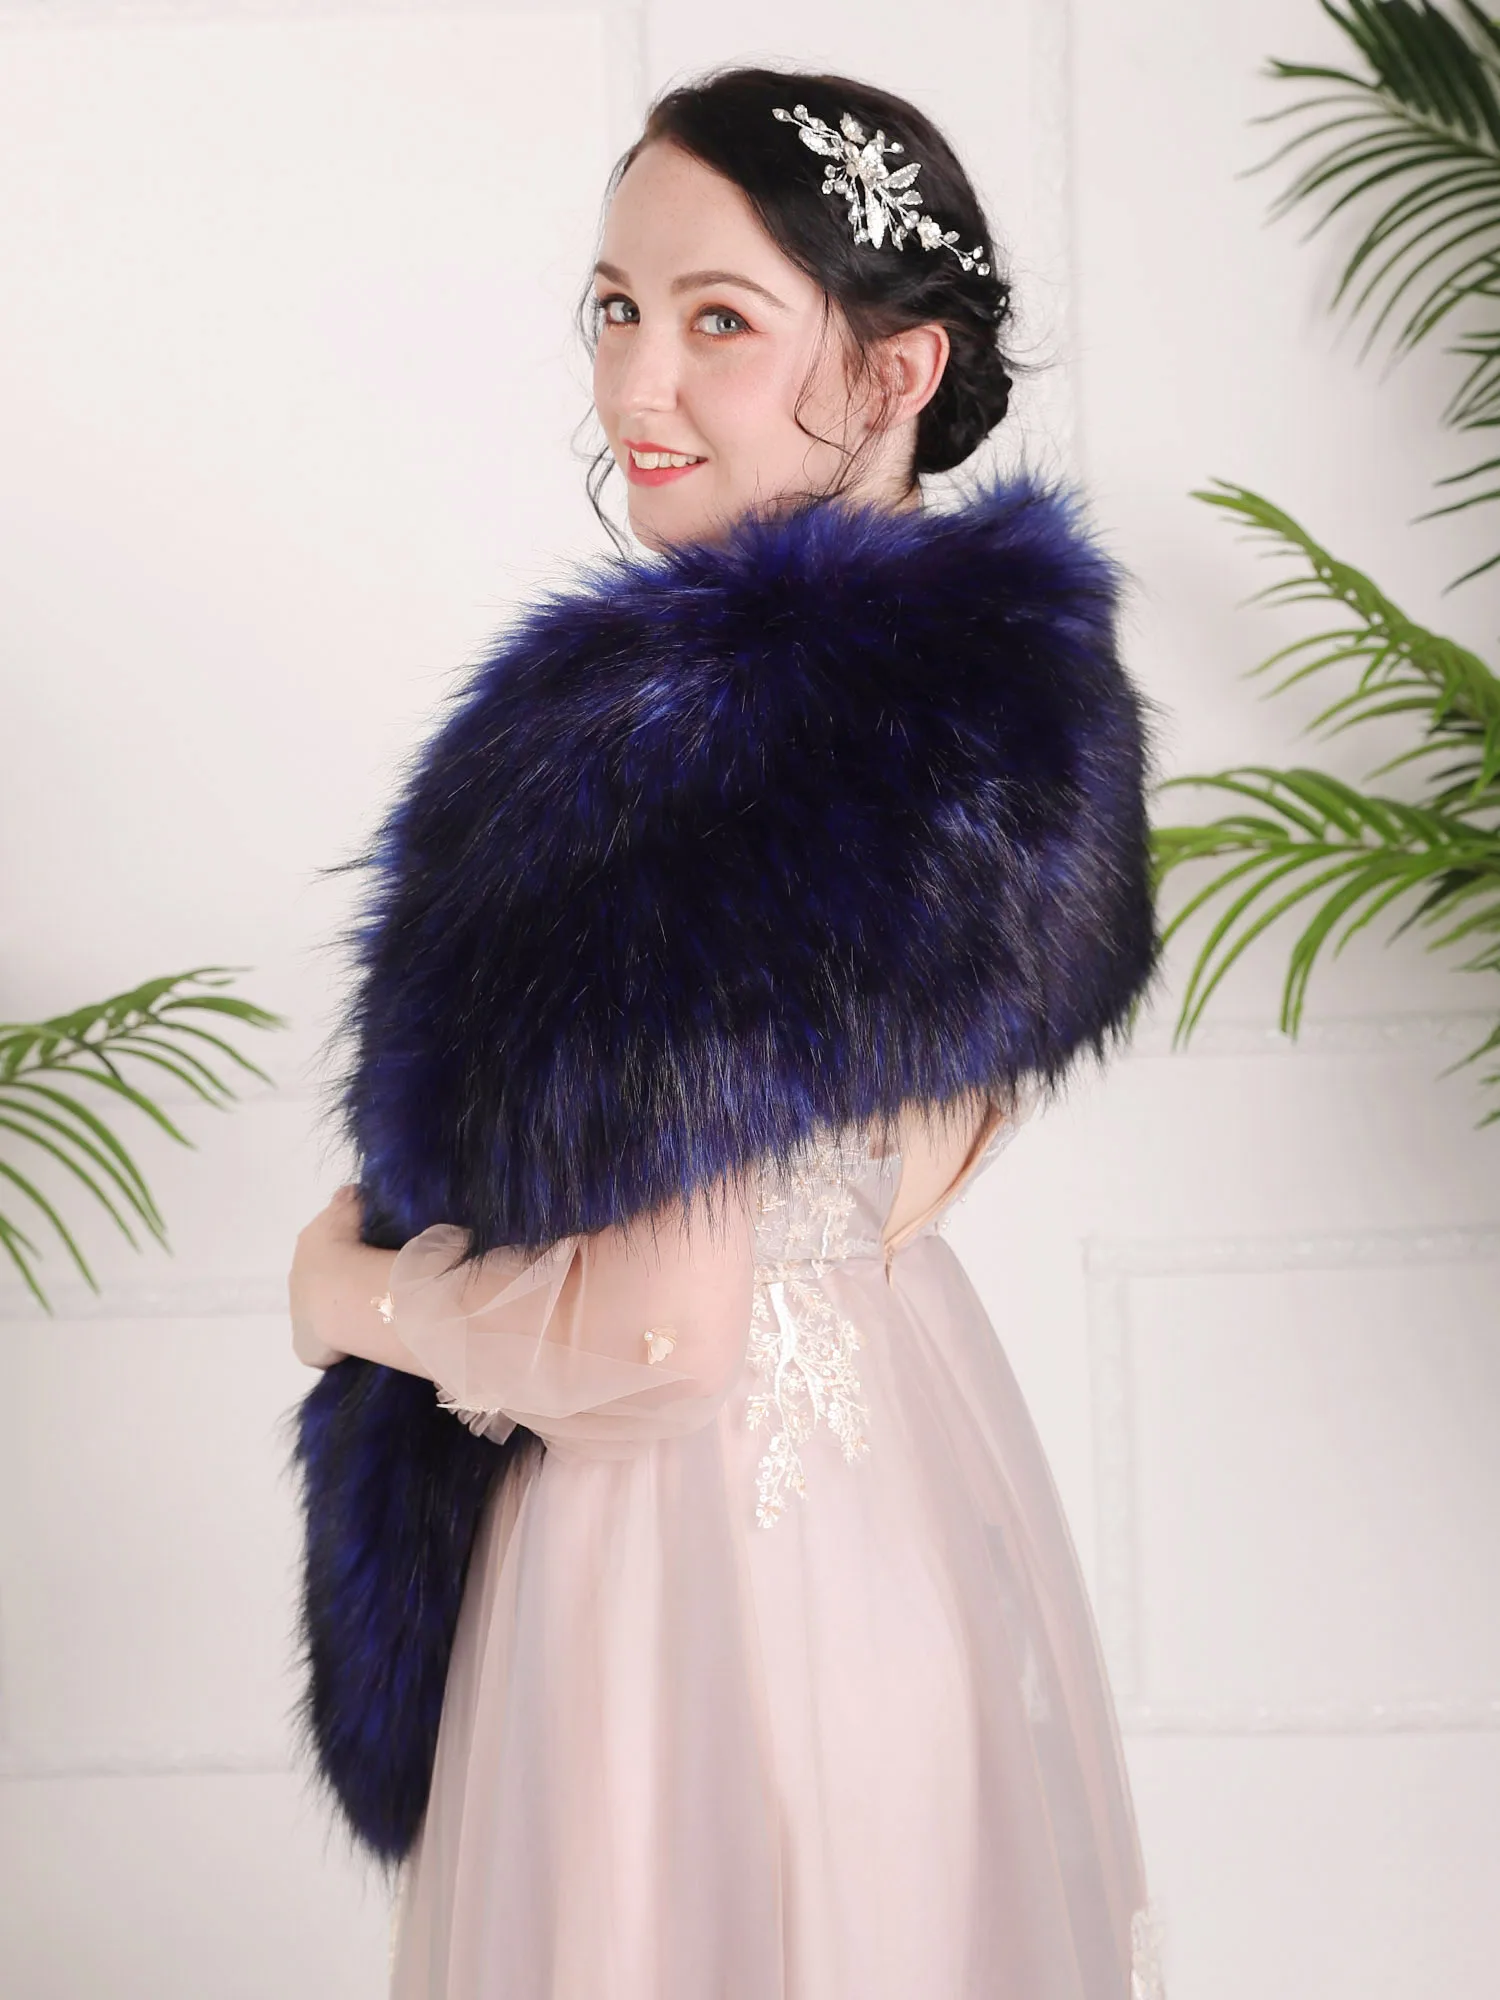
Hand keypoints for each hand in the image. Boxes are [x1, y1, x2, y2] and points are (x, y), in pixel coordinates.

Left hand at [288, 1183, 365, 1369]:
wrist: (338, 1289)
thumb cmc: (349, 1243)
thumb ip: (349, 1200)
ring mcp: (299, 1313)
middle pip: (323, 1277)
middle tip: (374, 1283)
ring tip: (372, 1312)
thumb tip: (351, 1194)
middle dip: (343, 1280)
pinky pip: (326, 1345)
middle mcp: (298, 1276)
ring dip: (342, 1310)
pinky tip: (363, 1339)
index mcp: (309, 1242)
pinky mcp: (306, 1347)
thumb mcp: (351, 1205)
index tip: (369, 1252)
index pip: (328, 1243)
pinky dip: (340, 1343)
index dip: (348, 1247)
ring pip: (324, 1310)